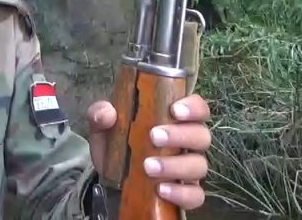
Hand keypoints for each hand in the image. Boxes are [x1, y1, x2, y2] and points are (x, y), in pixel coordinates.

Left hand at [86, 94, 211, 209]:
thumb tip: (107, 112)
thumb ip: (100, 115)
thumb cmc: (117, 145)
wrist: (110, 180)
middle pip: (201, 135)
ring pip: (198, 165)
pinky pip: (195, 194)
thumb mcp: (103, 128)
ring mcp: (189, 169)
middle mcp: (188, 143)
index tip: (175, 110)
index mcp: (175, 121)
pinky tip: (161, 190)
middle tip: (154, 136)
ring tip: (148, 166)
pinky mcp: (186, 193)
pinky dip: (181, 192)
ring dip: (175, 165)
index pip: (198, 108)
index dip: (193, 107)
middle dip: (180, 135)